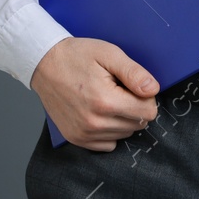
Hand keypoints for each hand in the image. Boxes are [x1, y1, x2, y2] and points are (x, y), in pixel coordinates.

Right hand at [29, 37, 159, 150]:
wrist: (44, 63)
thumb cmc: (76, 56)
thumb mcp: (109, 54)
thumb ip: (134, 73)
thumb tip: (153, 89)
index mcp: (106, 101)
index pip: (148, 112)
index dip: (146, 96)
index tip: (132, 85)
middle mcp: (95, 123)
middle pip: (138, 124)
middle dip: (134, 106)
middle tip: (116, 88)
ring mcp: (84, 134)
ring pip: (124, 134)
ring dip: (122, 118)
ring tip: (105, 97)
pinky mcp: (77, 138)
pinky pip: (108, 144)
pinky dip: (109, 130)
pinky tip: (99, 112)